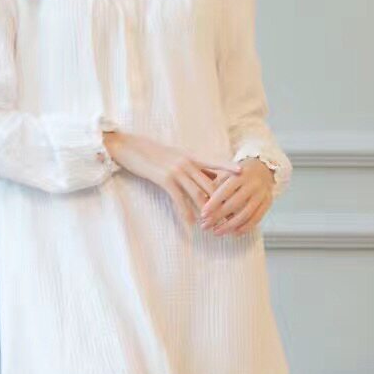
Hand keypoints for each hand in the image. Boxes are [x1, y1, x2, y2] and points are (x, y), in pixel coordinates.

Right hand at [102, 130, 242, 228]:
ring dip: (206, 211)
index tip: (243, 173)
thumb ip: (190, 165)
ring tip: (213, 225)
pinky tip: (192, 223)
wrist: (130, 148)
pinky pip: (179, 199)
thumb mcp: (174, 156)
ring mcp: (177, 170)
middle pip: (210, 183)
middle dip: (220, 201)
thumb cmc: (152, 154)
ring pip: (198, 193)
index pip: (215, 161)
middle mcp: (187, 161)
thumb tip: (206, 176)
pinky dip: (186, 213)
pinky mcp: (165, 179)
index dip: (229, 167)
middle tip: (230, 214)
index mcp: (191, 155)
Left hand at [197, 158, 273, 235]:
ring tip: (216, 232)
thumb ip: (215, 187)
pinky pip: (256, 219)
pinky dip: (245, 228)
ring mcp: (261, 194)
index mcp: (240, 175)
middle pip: (234, 204)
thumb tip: (201, 203)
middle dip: (218, 217)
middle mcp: (252, 184)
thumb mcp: (226, 174)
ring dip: (229, 226)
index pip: (225, 191)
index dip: (213, 204)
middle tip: (205, 226)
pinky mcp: (268, 202)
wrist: (263, 168)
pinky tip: (234, 233)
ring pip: (245, 214)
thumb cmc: (238, 173)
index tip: (203, 214)